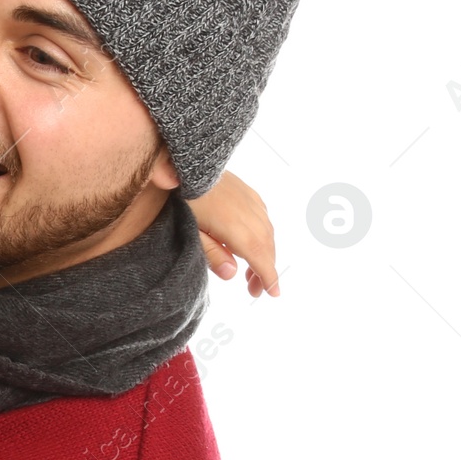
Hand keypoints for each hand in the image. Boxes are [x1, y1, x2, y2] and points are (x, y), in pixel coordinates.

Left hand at [187, 172, 279, 297]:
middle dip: (264, 272)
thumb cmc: (186, 201)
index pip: (261, 259)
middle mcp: (253, 216)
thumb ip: (212, 254)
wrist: (191, 165)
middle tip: (255, 291)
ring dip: (264, 255)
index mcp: (239, 230)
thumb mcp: (192, 232)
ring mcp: (254, 204)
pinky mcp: (251, 195)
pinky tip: (252, 245)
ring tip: (252, 274)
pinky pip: (264, 221)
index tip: (274, 294)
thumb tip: (232, 274)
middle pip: (267, 249)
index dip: (269, 278)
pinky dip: (263, 237)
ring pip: (268, 235)